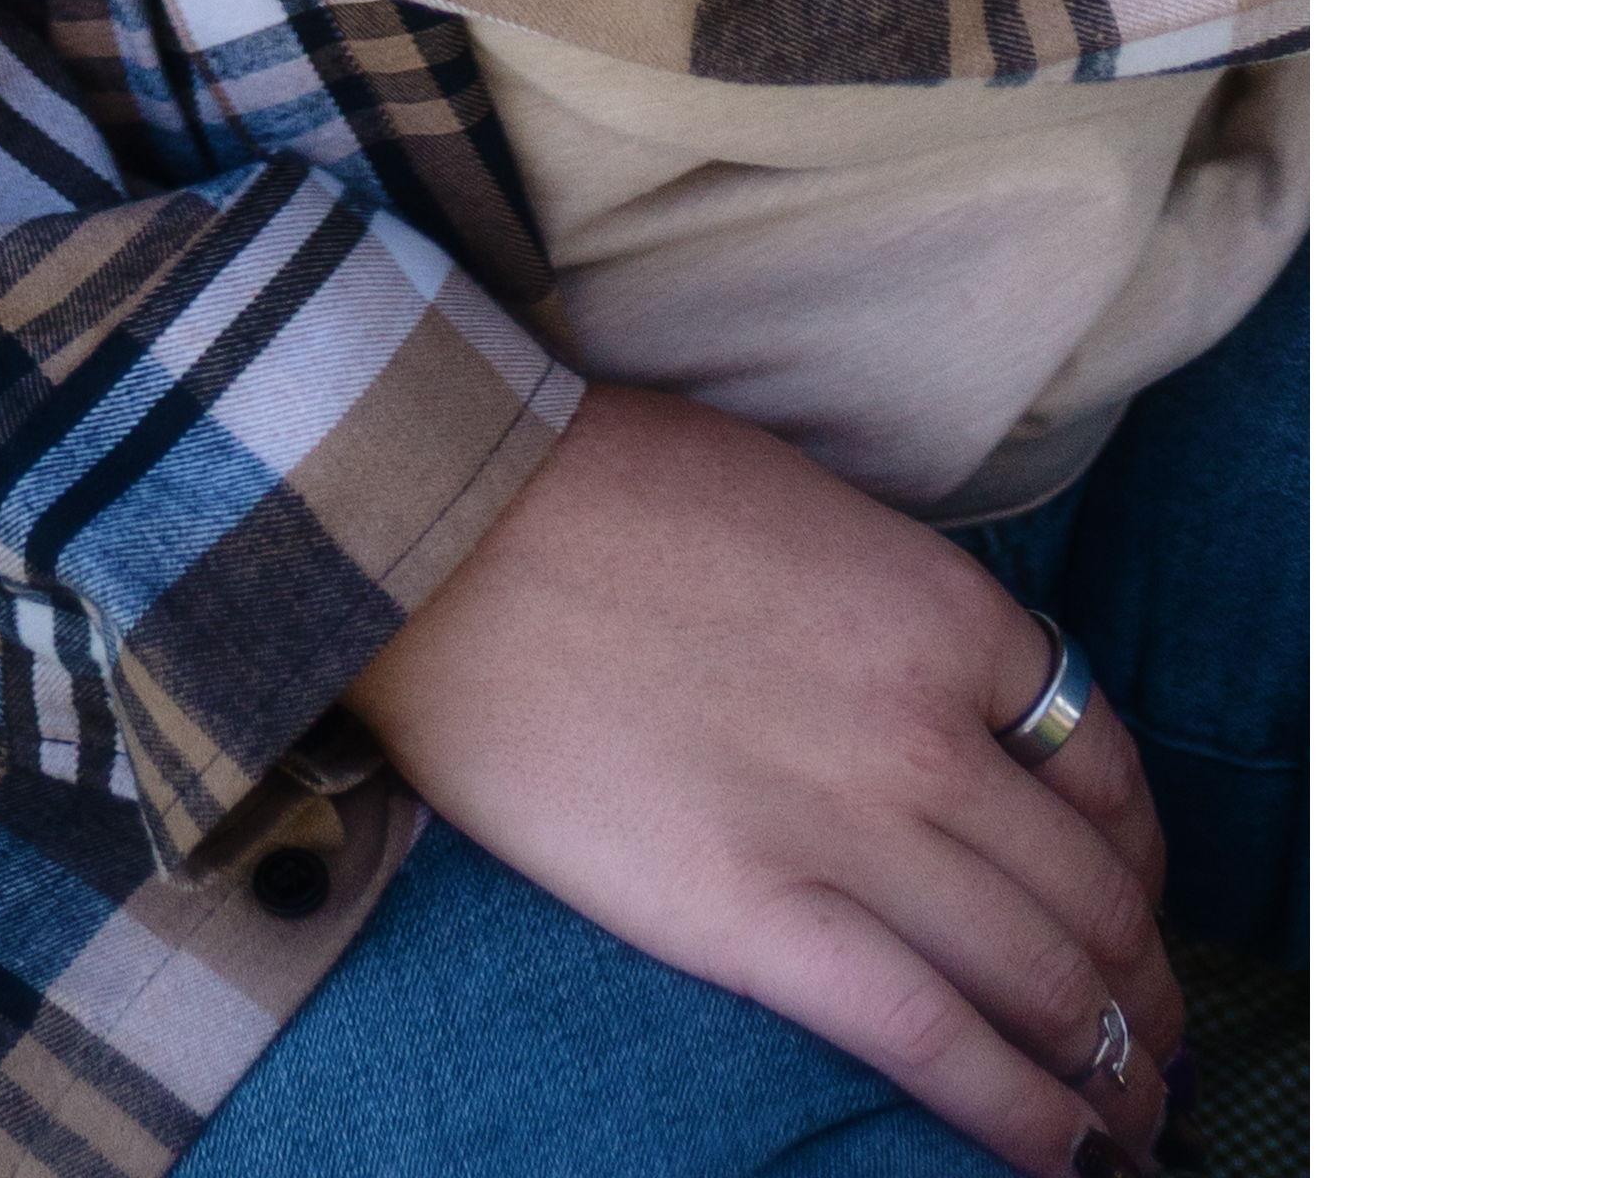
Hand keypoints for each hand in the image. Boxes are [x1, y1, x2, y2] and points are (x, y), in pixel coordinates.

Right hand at [342, 388, 1183, 1172]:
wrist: (447, 521)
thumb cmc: (601, 490)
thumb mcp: (801, 511)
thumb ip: (894, 612)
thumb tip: (945, 708)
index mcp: (943, 611)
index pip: (1105, 770)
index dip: (1142, 870)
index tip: (1138, 920)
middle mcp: (928, 727)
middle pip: (1090, 898)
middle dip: (1142, 995)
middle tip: (1154, 1053)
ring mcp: (849, 827)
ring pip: (1041, 984)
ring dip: (1107, 1074)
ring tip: (1124, 1127)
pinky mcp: (755, 918)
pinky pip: (932, 1040)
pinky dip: (1020, 1114)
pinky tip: (1059, 1156)